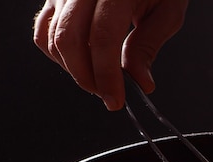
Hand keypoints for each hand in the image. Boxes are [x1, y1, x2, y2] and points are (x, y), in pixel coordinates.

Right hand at [34, 0, 188, 110]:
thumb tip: (140, 83)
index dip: (107, 75)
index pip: (102, 37)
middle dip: (87, 77)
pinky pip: (44, 30)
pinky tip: (82, 63)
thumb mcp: (167, 11)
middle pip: (69, 39)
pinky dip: (58, 54)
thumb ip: (148, 46)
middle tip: (108, 95)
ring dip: (74, 69)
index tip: (116, 100)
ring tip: (100, 80)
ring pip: (53, 38)